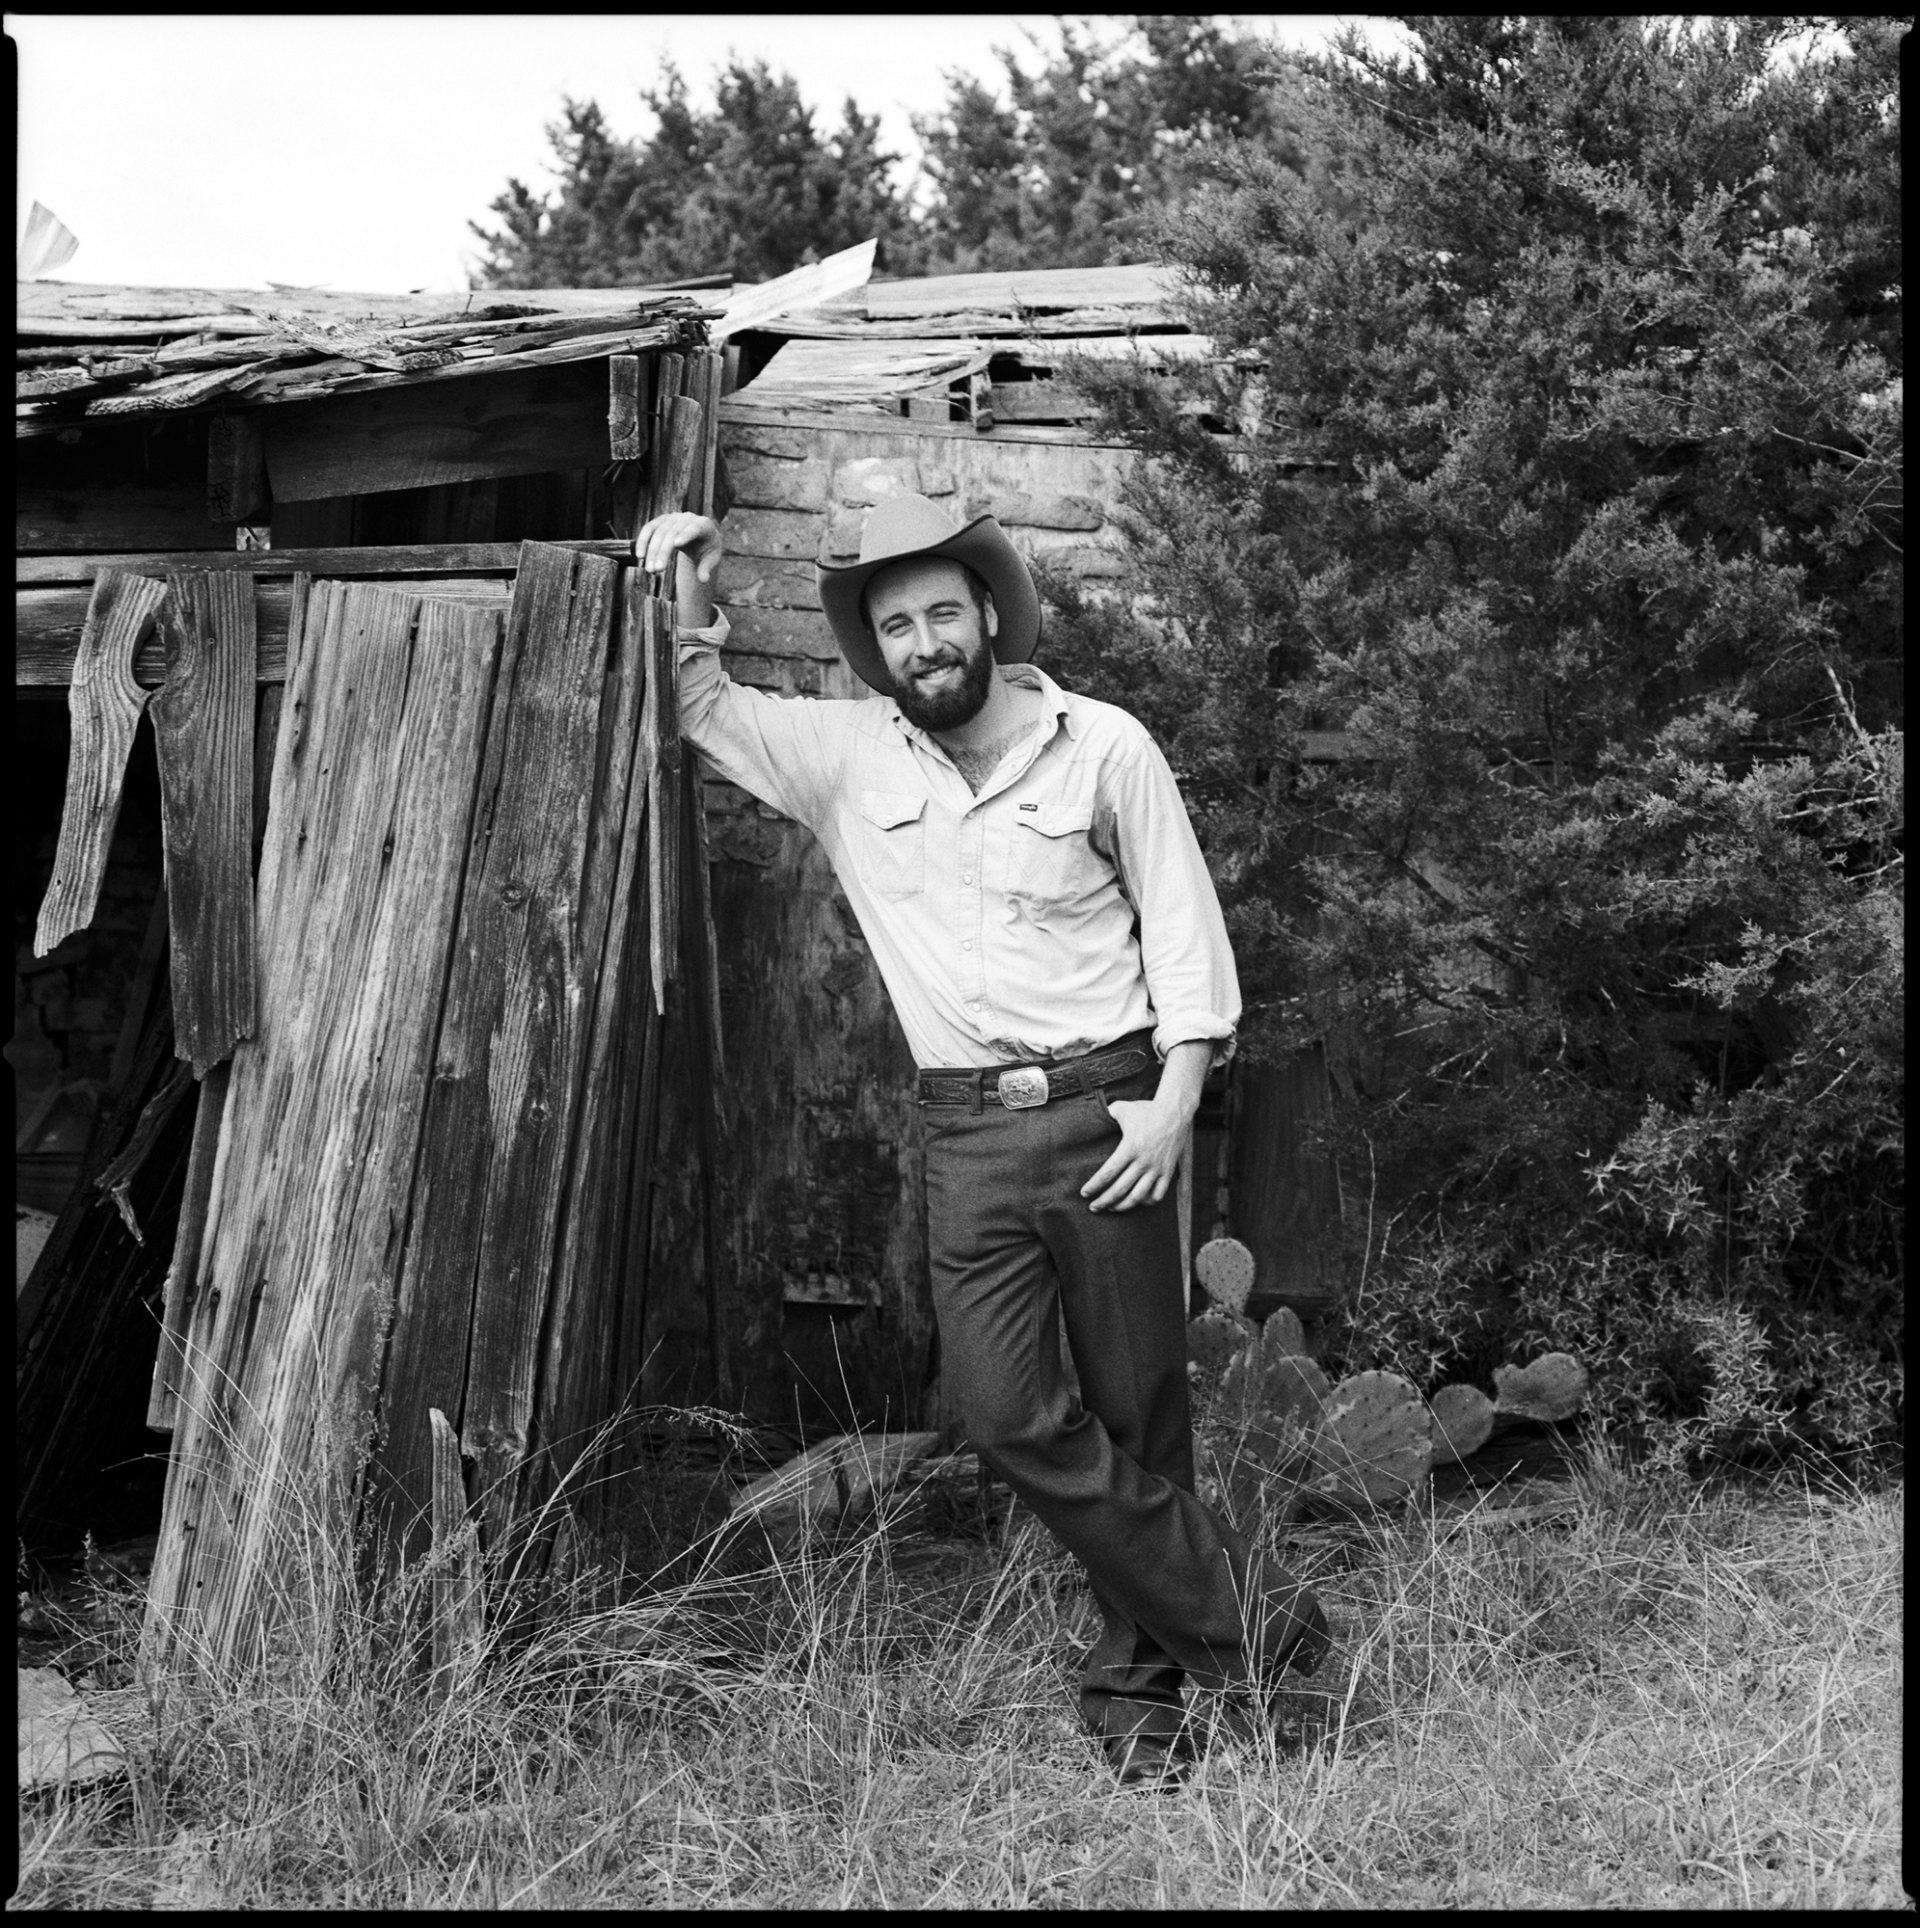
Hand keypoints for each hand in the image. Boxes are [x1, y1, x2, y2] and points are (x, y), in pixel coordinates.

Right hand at [633, 511, 722, 581]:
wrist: (700, 538)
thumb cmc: (707, 549)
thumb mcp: (712, 559)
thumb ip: (707, 568)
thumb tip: (703, 580)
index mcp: (704, 524)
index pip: (694, 528)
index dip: (686, 535)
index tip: (676, 544)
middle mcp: (688, 517)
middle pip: (673, 533)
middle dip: (663, 552)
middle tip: (657, 570)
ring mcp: (673, 517)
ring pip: (659, 532)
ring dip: (652, 551)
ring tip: (650, 570)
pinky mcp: (662, 520)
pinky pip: (649, 529)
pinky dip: (643, 541)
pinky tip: (640, 556)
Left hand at [1081, 1095, 1188, 1212]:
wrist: (1175, 1112)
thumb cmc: (1146, 1110)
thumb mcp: (1122, 1109)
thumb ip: (1106, 1114)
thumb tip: (1093, 1117)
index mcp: (1129, 1149)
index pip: (1107, 1174)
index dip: (1094, 1186)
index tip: (1084, 1193)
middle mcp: (1143, 1162)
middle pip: (1119, 1189)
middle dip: (1103, 1201)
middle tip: (1093, 1207)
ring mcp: (1157, 1168)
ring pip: (1138, 1197)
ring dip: (1122, 1206)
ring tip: (1111, 1208)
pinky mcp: (1168, 1171)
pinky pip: (1157, 1194)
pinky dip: (1146, 1202)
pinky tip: (1137, 1202)